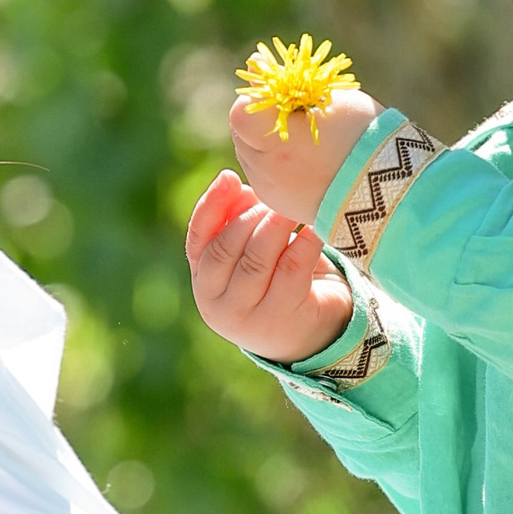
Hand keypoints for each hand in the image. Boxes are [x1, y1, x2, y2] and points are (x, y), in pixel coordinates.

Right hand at [187, 171, 359, 364]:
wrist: (310, 336)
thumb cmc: (277, 283)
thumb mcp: (251, 254)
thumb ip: (239, 223)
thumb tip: (238, 188)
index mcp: (204, 282)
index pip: (197, 239)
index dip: (211, 205)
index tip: (229, 177)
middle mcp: (216, 304)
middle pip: (225, 249)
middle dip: (249, 217)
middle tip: (274, 198)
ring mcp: (247, 316)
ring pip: (256, 260)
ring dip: (275, 226)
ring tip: (291, 208)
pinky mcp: (282, 318)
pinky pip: (292, 269)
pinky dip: (305, 242)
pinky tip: (315, 227)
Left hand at [226, 86, 380, 223]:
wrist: (389, 190)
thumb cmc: (362, 136)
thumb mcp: (326, 98)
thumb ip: (282, 82)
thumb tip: (254, 63)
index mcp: (274, 144)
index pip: (242, 110)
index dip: (259, 94)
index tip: (281, 89)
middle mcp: (264, 173)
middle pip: (242, 132)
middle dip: (263, 116)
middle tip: (297, 111)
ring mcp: (270, 192)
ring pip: (250, 153)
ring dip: (267, 138)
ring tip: (305, 135)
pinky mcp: (279, 204)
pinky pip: (264, 174)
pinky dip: (276, 160)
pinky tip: (304, 155)